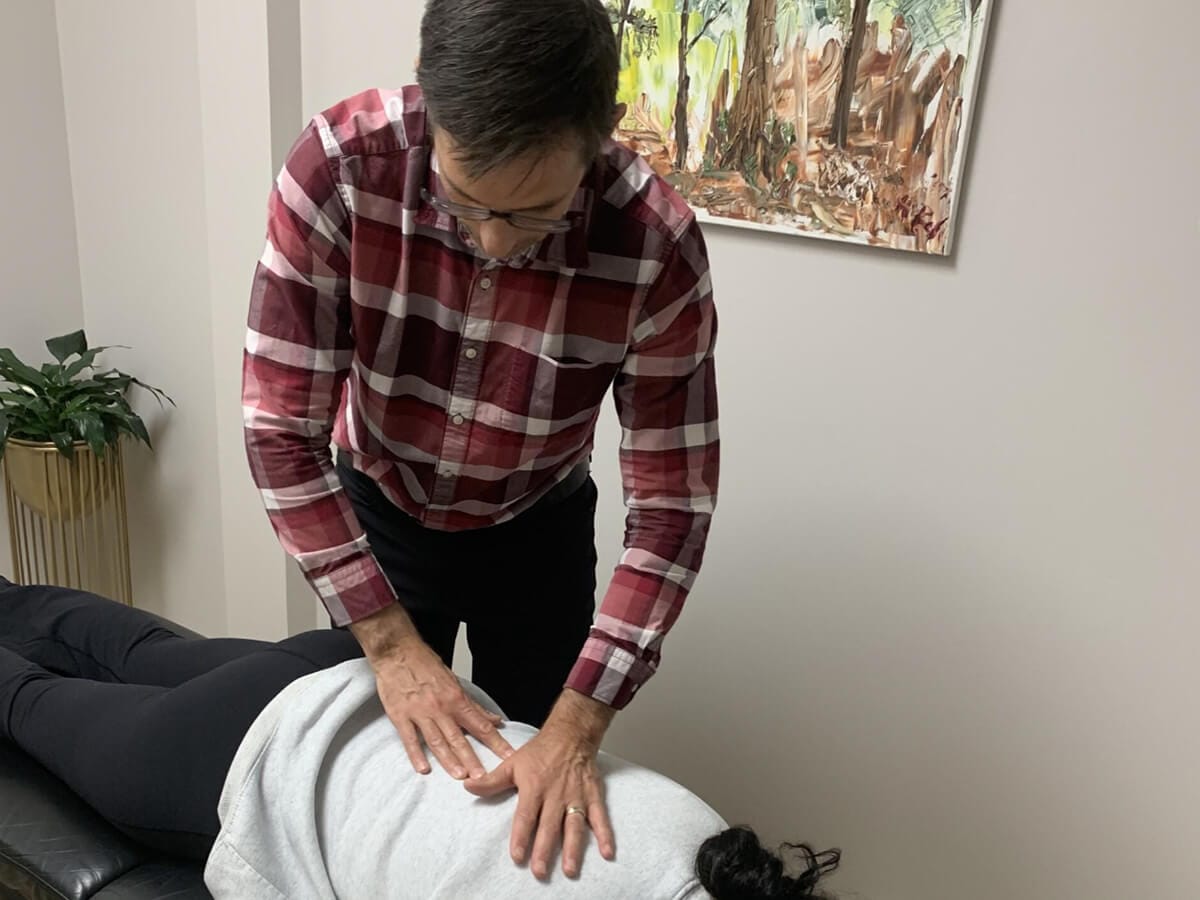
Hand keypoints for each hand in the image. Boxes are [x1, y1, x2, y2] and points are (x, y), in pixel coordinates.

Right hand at [353, 607, 513, 778]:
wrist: (397, 652)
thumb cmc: (426, 665)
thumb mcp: (454, 682)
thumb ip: (473, 705)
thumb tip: (494, 720)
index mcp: (456, 699)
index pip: (480, 725)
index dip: (495, 742)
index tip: (507, 756)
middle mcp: (440, 708)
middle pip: (459, 738)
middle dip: (472, 759)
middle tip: (483, 777)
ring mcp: (419, 713)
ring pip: (437, 741)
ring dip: (449, 760)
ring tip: (460, 776)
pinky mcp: (400, 716)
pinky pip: (410, 739)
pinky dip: (416, 754)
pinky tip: (423, 768)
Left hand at [466, 691, 616, 879]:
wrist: (571, 733)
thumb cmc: (541, 750)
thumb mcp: (512, 763)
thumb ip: (492, 780)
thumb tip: (468, 786)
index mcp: (534, 787)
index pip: (526, 816)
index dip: (521, 836)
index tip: (517, 856)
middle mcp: (556, 794)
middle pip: (549, 826)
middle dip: (544, 850)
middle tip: (540, 872)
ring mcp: (576, 796)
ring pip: (574, 825)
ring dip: (573, 848)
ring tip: (570, 870)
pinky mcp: (592, 795)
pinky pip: (600, 817)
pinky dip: (605, 834)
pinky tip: (607, 852)